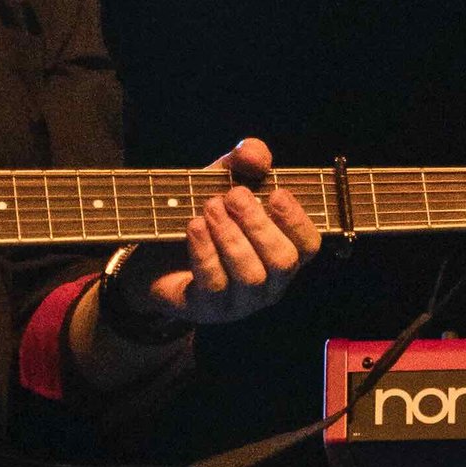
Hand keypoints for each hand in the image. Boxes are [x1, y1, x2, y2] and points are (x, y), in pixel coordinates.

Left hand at [118, 138, 321, 332]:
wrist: (156, 257)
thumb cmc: (206, 219)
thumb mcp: (225, 182)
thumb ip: (245, 162)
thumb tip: (256, 156)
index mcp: (282, 252)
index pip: (309, 245)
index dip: (297, 220)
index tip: (275, 193)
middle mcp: (269, 283)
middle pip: (282, 261)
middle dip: (258, 224)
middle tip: (233, 196)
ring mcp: (240, 302)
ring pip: (250, 275)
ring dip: (230, 236)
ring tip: (210, 208)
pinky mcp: (208, 310)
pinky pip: (214, 284)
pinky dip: (205, 251)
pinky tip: (194, 227)